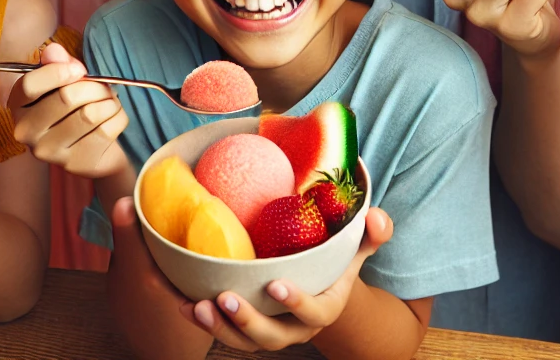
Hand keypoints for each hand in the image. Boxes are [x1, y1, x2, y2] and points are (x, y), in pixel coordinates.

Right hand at [6, 42, 129, 179]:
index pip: (30, 86)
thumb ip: (57, 63)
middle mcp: (26, 132)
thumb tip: (54, 50)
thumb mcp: (64, 80)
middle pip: (66, 98)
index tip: (80, 69)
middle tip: (104, 86)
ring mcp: (50, 152)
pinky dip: (118, 117)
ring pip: (89, 114)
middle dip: (94, 86)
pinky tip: (114, 116)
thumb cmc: (76, 106)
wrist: (96, 147)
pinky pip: (106, 131)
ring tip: (110, 101)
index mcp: (18, 106)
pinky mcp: (76, 164)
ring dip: (109, 102)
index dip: (59, 71)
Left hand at [186, 207, 394, 351]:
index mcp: (325, 306)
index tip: (275, 285)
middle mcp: (296, 327)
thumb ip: (370, 234)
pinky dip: (201, 320)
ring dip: (218, 328)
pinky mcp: (245, 328)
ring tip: (197, 306)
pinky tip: (183, 302)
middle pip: (273, 337)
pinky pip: (223, 331)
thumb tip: (376, 217)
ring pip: (244, 342)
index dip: (297, 303)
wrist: (318, 287)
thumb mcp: (355, 247)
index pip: (315, 313)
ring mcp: (269, 331)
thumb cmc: (335, 261)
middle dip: (248, 322)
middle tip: (225, 299)